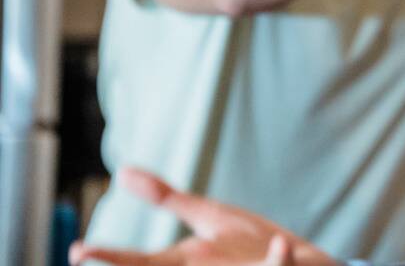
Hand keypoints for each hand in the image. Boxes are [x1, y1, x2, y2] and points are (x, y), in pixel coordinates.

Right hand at [69, 168, 337, 265]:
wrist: (301, 263)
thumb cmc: (249, 245)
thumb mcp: (206, 216)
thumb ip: (166, 198)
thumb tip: (122, 172)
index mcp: (187, 260)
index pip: (139, 261)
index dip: (108, 257)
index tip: (78, 250)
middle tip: (90, 257)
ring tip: (218, 254)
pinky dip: (278, 259)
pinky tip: (281, 244)